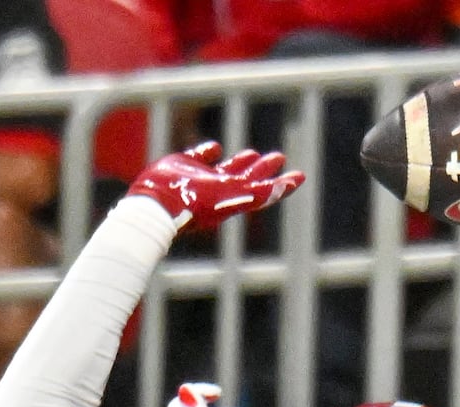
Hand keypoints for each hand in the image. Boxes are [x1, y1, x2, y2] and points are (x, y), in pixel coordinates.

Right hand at [127, 141, 303, 229]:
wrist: (159, 204)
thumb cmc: (197, 203)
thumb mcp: (233, 196)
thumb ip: (259, 192)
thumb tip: (285, 188)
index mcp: (235, 198)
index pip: (266, 191)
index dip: (282, 185)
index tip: (300, 177)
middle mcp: (221, 190)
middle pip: (249, 178)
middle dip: (265, 169)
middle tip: (280, 157)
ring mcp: (202, 180)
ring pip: (227, 169)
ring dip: (241, 161)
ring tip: (253, 153)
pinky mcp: (183, 167)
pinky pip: (201, 157)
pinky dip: (209, 152)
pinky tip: (216, 148)